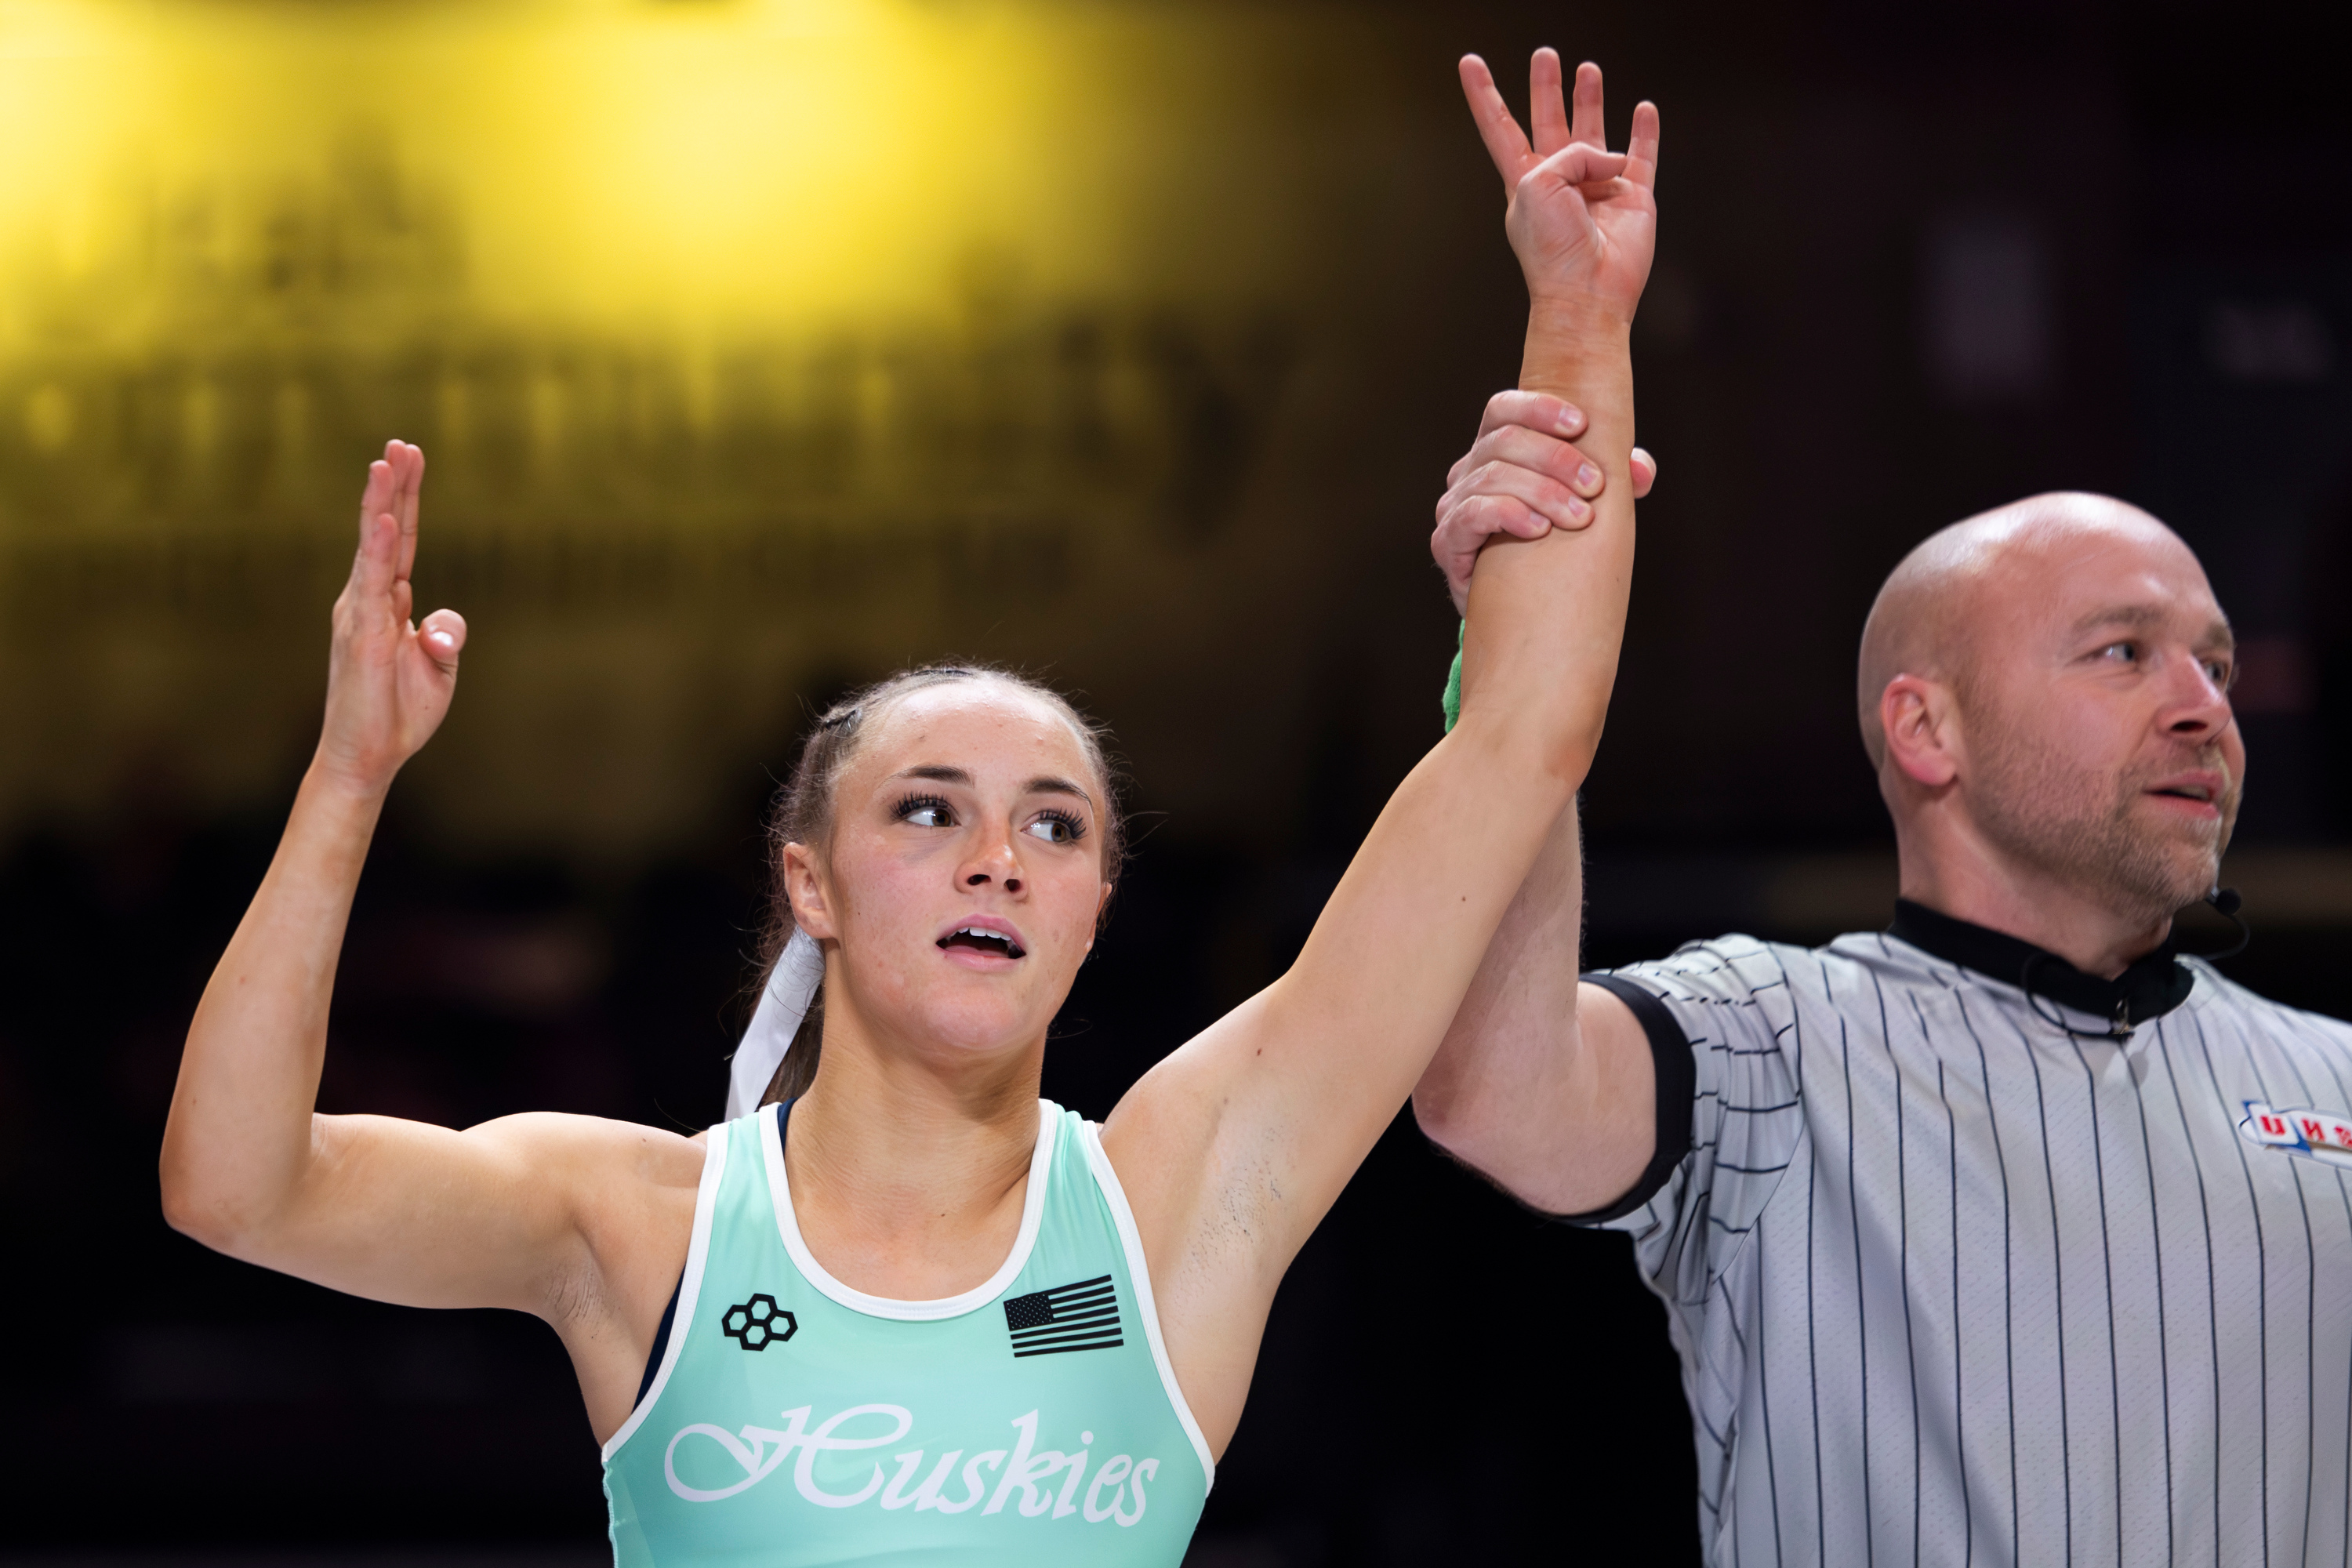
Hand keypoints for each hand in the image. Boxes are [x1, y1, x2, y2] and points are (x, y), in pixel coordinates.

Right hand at [315, 442, 466, 795]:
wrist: (369, 755)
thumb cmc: (400, 710)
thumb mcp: (440, 666)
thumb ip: (447, 635)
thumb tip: (441, 626)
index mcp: (389, 601)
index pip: (402, 540)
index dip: (407, 498)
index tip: (411, 455)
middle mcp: (369, 599)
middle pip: (386, 532)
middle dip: (393, 486)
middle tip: (401, 444)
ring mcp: (360, 614)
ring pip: (373, 549)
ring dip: (380, 505)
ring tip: (385, 464)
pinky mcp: (359, 635)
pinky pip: (370, 585)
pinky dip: (378, 552)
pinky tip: (383, 522)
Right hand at [1432, 391, 1656, 615]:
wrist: (1515, 607)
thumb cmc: (1549, 542)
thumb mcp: (1583, 503)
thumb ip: (1614, 480)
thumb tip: (1640, 469)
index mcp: (1495, 449)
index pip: (1503, 409)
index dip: (1540, 408)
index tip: (1581, 424)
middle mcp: (1468, 470)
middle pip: (1504, 440)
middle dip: (1557, 458)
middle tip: (1595, 485)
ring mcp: (1454, 504)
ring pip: (1494, 476)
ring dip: (1544, 492)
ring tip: (1580, 517)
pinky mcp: (1447, 540)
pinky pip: (1474, 514)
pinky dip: (1511, 515)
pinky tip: (1540, 530)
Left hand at [1459, 51, 1659, 325]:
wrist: (1587, 290)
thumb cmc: (1553, 249)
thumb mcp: (1539, 184)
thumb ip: (1570, 153)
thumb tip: (1609, 159)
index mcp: (1525, 180)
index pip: (1500, 126)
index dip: (1485, 95)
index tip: (1471, 65)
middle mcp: (1560, 181)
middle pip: (1548, 120)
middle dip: (1545, 87)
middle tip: (1544, 57)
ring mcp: (1596, 188)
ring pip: (1593, 132)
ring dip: (1589, 100)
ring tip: (1587, 70)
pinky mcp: (1632, 198)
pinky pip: (1641, 156)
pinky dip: (1644, 132)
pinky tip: (1644, 112)